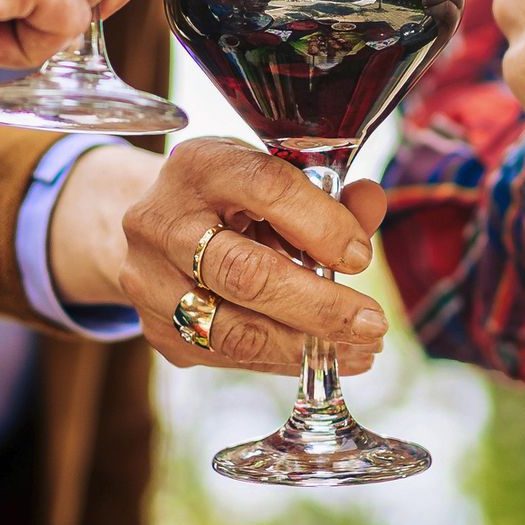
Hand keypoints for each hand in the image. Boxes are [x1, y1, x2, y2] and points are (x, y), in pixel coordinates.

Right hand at [63, 139, 389, 374]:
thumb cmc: (228, 197)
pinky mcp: (157, 328)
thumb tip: (372, 203)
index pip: (266, 188)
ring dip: (305, 345)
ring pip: (234, 329)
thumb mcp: (271, 176)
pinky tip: (324, 356)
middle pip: (245, 273)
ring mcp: (153, 280)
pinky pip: (227, 356)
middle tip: (372, 324)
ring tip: (360, 349)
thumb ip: (325, 193)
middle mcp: (164, 220)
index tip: (361, 256)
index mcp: (201, 165)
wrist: (154, 226)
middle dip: (319, 305)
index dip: (322, 224)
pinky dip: (283, 360)